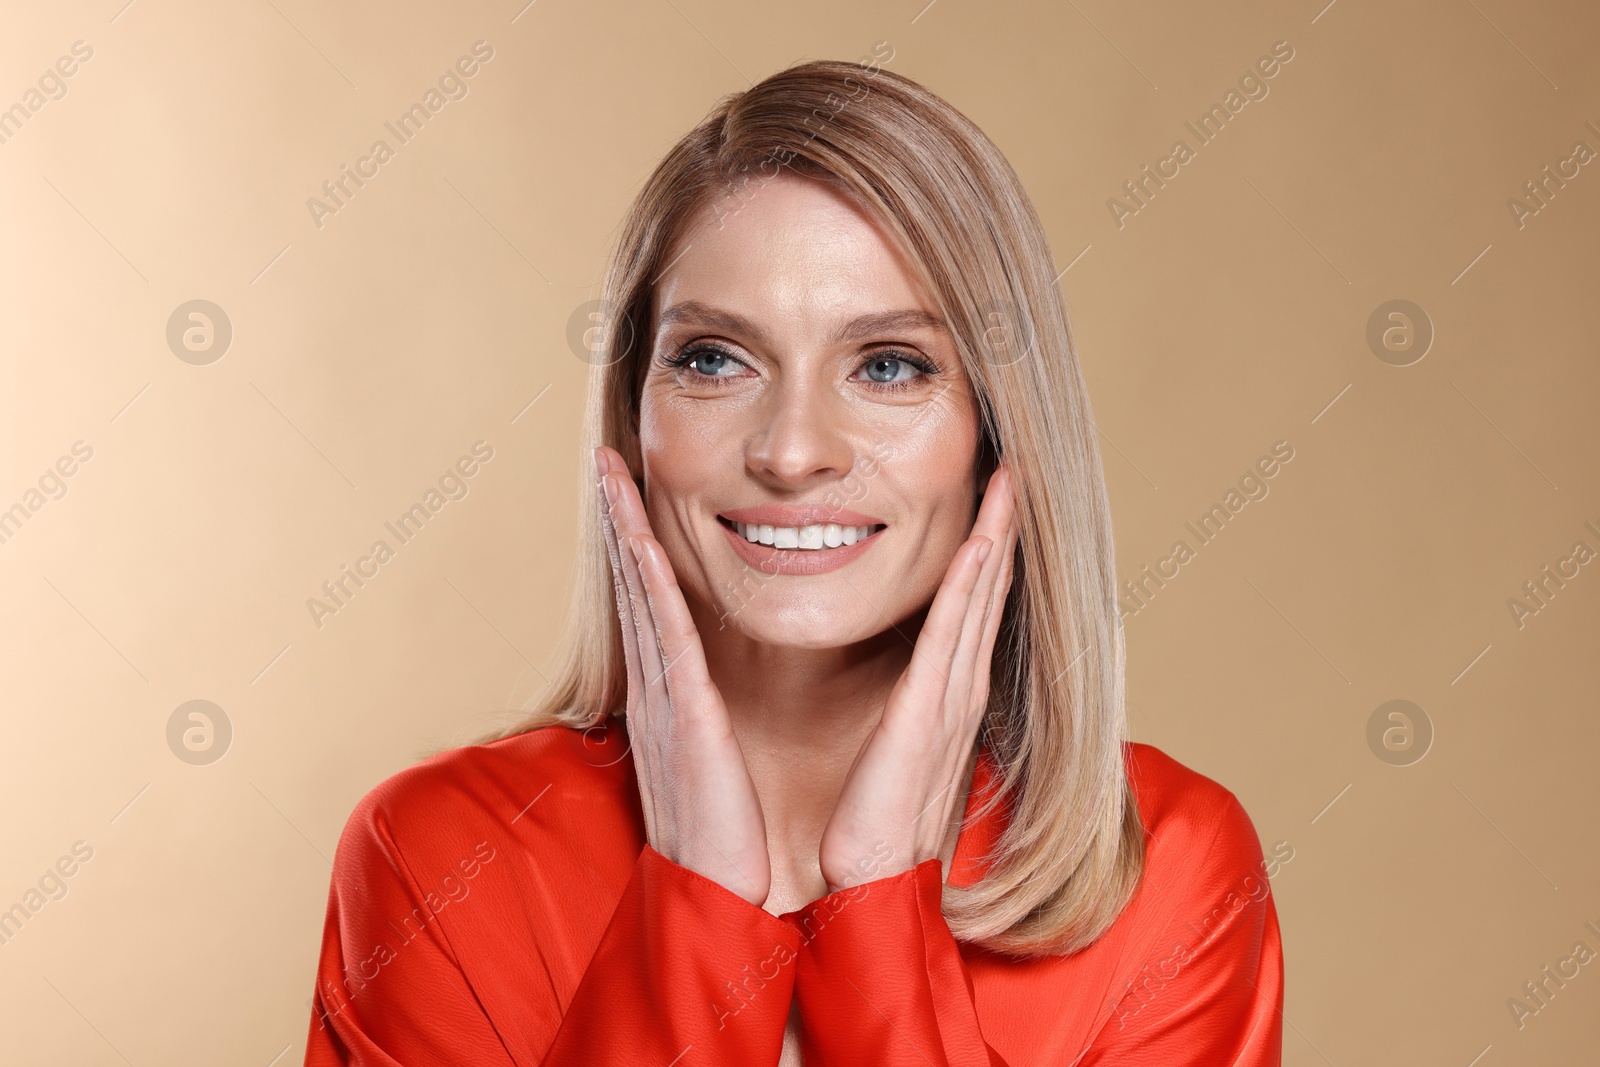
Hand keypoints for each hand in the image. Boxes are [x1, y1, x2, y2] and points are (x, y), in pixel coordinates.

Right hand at [593, 445, 772, 905]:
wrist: (712, 898)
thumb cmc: (723, 839)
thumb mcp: (711, 765)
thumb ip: (706, 723)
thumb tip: (707, 702)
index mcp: (669, 699)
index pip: (650, 607)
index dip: (634, 548)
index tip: (630, 498)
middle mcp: (655, 689)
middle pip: (631, 587)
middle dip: (617, 521)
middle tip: (605, 461)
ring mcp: (663, 699)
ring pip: (639, 596)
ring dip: (623, 531)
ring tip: (609, 473)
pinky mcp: (682, 715)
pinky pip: (664, 634)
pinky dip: (647, 583)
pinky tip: (640, 539)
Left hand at [817, 461, 1017, 892]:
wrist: (872, 883)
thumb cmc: (873, 822)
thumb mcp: (893, 751)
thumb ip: (901, 712)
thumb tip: (899, 688)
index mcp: (948, 697)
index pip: (973, 610)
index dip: (986, 555)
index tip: (991, 503)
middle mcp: (960, 690)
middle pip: (988, 593)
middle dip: (1001, 530)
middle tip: (1013, 471)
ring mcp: (951, 699)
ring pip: (980, 601)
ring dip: (995, 539)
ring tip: (1008, 485)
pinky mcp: (928, 713)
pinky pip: (953, 634)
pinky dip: (971, 584)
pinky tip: (981, 543)